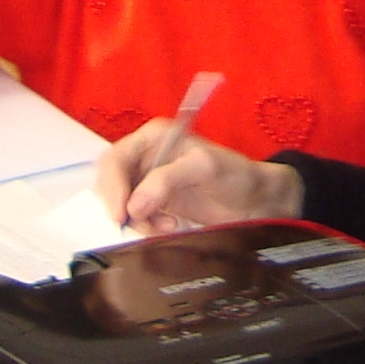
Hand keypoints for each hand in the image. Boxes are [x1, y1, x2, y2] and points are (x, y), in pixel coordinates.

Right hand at [97, 125, 301, 232]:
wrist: (254, 201)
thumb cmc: (236, 175)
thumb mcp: (205, 168)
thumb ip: (168, 180)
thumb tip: (134, 205)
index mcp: (155, 137)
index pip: (116, 158)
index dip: (113, 186)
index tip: (121, 213)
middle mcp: (147, 155)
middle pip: (110, 181)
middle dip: (121, 205)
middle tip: (141, 224)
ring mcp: (149, 180)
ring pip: (120, 202)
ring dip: (136, 219)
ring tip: (165, 225)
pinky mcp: (154, 202)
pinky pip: (134, 216)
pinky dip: (145, 226)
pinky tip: (168, 226)